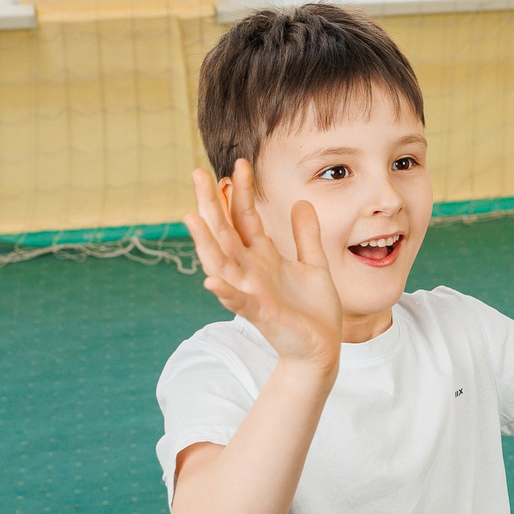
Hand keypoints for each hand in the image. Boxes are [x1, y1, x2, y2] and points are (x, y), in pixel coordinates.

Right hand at [185, 164, 344, 371]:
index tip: (239, 164)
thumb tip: (302, 202)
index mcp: (262, 257)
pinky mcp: (260, 314)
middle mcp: (250, 271)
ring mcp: (251, 292)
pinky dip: (225, 292)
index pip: (244, 218)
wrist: (321, 349)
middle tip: (197, 173)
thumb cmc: (313, 311)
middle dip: (212, 204)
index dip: (241, 192)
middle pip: (225, 232)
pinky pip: (238, 302)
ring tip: (191, 216)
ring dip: (206, 241)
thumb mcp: (314, 264)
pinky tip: (211, 281)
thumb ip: (306, 236)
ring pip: (221, 262)